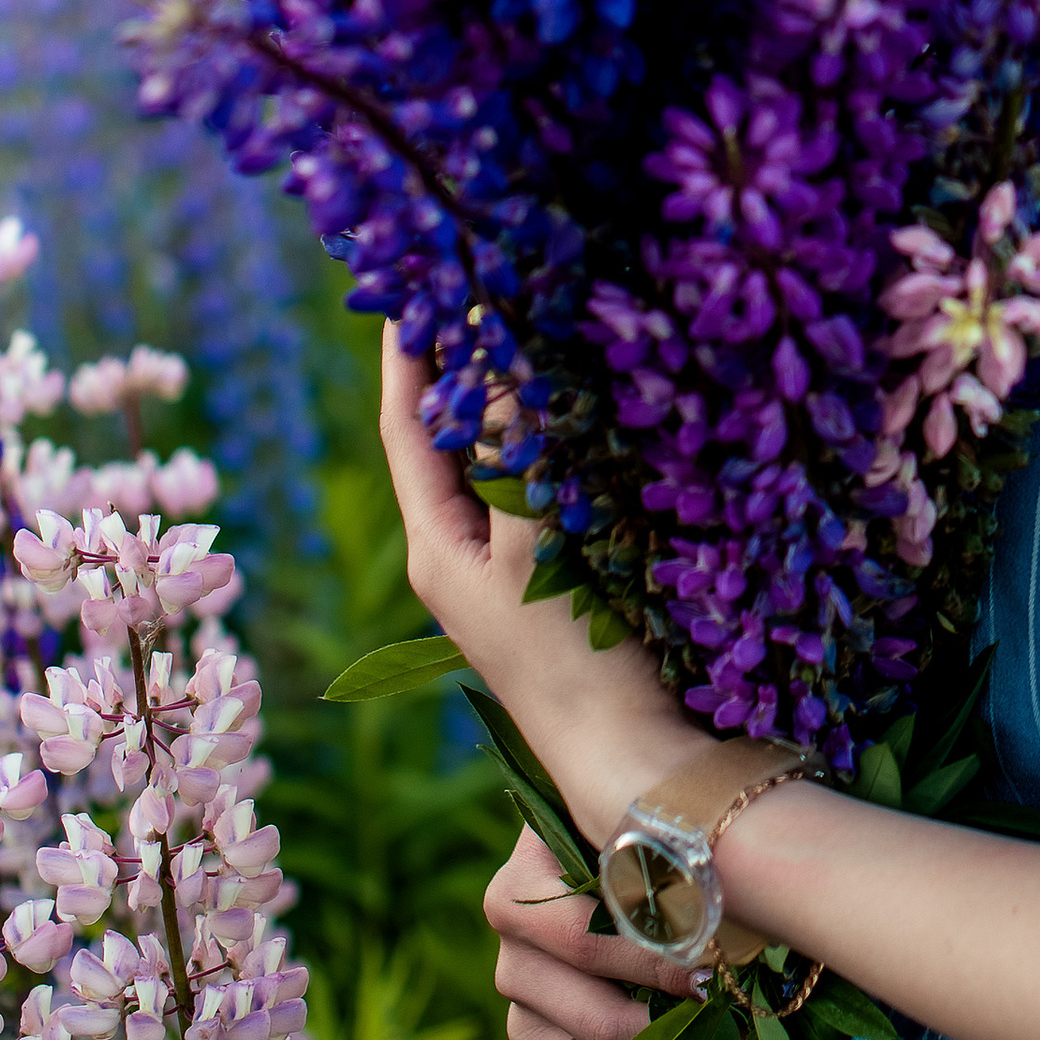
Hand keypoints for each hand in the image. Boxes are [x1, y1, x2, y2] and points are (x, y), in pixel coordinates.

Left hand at [380, 327, 694, 842]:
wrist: (632, 759)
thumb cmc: (576, 656)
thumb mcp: (537, 540)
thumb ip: (512, 448)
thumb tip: (486, 355)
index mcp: (435, 546)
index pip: (407, 425)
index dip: (409, 351)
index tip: (411, 280)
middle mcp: (460, 555)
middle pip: (449, 438)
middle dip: (460, 364)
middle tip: (476, 284)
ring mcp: (508, 571)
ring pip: (499, 460)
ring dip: (509, 400)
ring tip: (524, 326)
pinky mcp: (556, 581)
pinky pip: (540, 489)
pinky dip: (550, 441)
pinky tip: (581, 408)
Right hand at [485, 826, 748, 1039]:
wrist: (612, 849)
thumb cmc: (644, 828)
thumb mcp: (648, 822)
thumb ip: (666, 851)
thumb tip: (726, 923)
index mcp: (519, 894)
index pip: (589, 940)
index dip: (657, 963)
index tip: (722, 979)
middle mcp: (512, 960)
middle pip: (598, 1021)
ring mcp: (522, 1015)